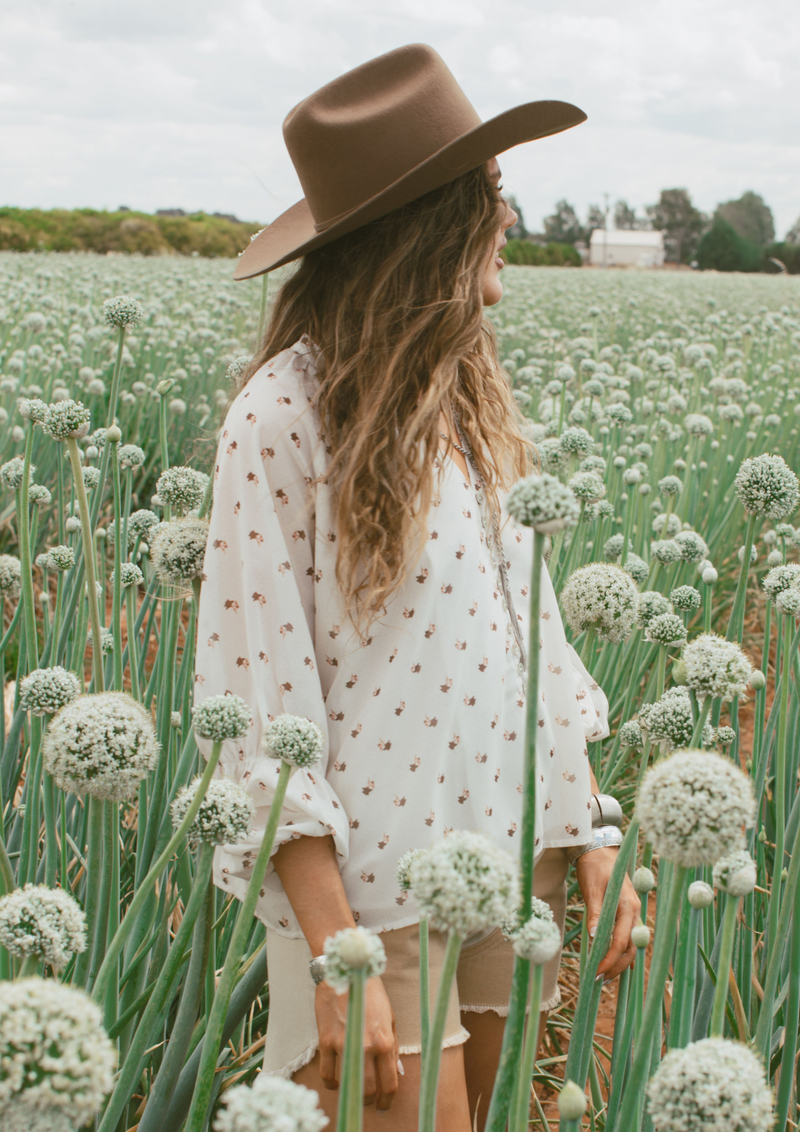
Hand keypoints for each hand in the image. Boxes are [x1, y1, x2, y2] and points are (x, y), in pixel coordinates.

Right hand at [315, 976, 398, 1109]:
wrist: (346, 971)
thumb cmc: (371, 993)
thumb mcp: (390, 1017)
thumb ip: (392, 1047)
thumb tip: (396, 1071)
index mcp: (385, 1042)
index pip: (389, 1083)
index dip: (387, 1100)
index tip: (384, 1105)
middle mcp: (366, 1047)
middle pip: (368, 1090)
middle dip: (370, 1101)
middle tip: (369, 1101)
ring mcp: (344, 1045)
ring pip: (348, 1086)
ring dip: (351, 1093)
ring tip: (353, 1090)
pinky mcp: (326, 1041)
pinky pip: (327, 1074)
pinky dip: (331, 1083)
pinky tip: (335, 1081)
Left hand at [575, 847, 640, 979]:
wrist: (599, 849)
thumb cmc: (594, 867)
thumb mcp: (592, 889)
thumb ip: (595, 913)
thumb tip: (596, 938)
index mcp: (628, 906)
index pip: (621, 942)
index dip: (610, 960)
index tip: (597, 972)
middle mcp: (634, 912)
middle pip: (630, 948)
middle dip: (616, 966)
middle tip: (599, 980)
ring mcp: (632, 913)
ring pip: (631, 945)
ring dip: (620, 961)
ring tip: (605, 976)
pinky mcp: (626, 912)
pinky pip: (628, 936)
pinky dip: (622, 951)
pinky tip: (614, 962)